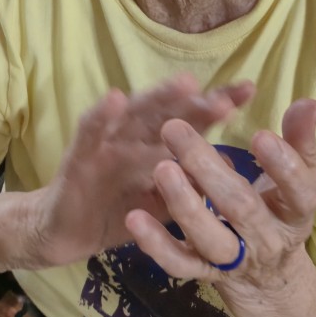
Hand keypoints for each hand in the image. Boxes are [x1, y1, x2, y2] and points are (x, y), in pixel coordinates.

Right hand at [32, 74, 254, 266]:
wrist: (66, 232)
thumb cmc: (121, 209)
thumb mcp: (161, 202)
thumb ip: (191, 186)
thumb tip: (232, 171)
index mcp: (157, 142)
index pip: (191, 118)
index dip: (218, 102)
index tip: (249, 90)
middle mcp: (135, 133)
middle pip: (169, 111)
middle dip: (197, 102)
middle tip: (226, 98)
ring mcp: (108, 140)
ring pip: (135, 114)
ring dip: (158, 98)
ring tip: (185, 84)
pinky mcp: (80, 154)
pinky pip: (90, 131)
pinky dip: (101, 115)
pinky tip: (114, 99)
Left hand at [125, 100, 315, 307]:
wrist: (270, 277)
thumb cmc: (280, 208)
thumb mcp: (298, 178)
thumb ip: (299, 139)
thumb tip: (307, 103)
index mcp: (295, 212)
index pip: (297, 191)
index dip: (283, 166)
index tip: (259, 136)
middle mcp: (267, 239)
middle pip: (241, 209)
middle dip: (208, 170)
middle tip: (176, 130)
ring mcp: (234, 259)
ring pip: (210, 238)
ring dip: (184, 204)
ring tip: (160, 168)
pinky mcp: (204, 272)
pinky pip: (179, 263)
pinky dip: (156, 245)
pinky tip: (134, 218)